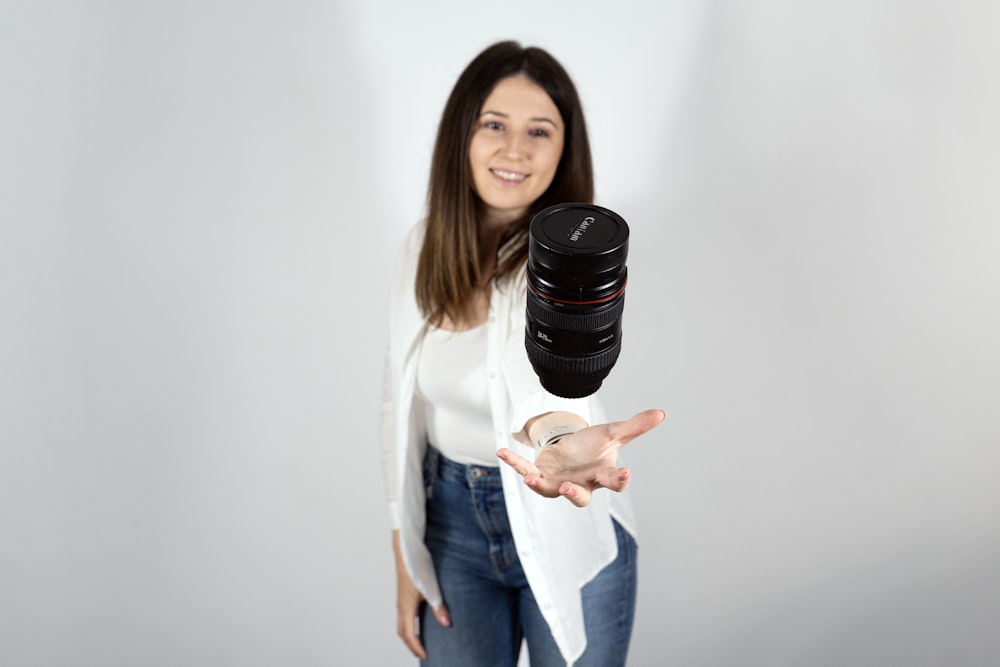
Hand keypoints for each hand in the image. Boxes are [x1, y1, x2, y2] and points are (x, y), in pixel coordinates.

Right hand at [393, 531, 448, 659]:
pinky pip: (404, 615)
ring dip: (409, 635)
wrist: (406, 551)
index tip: (425, 656)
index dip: (416, 647)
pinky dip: (410, 624)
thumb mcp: (431, 588)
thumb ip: (439, 607)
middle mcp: (401, 606)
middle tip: (421, 653)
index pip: (409, 635)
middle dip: (411, 645)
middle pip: (402, 632)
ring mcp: (401, 600)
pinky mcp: (403, 594)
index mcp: (406, 607)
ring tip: (420, 641)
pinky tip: (420, 620)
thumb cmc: (416, 568)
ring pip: (402, 623)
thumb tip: (447, 623)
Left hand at [497, 409, 665, 506]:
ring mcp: (558, 483)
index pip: (614, 482)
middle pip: (581, 496)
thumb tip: (662, 412)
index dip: (620, 480)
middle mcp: (581, 484)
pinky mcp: (539, 476)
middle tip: (569, 490)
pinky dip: (514, 463)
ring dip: (538, 485)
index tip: (627, 474)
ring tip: (529, 478)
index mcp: (601, 475)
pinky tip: (501, 452)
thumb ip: (636, 426)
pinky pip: (525, 470)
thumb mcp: (614, 433)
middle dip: (576, 495)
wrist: (571, 448)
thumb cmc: (594, 446)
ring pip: (550, 492)